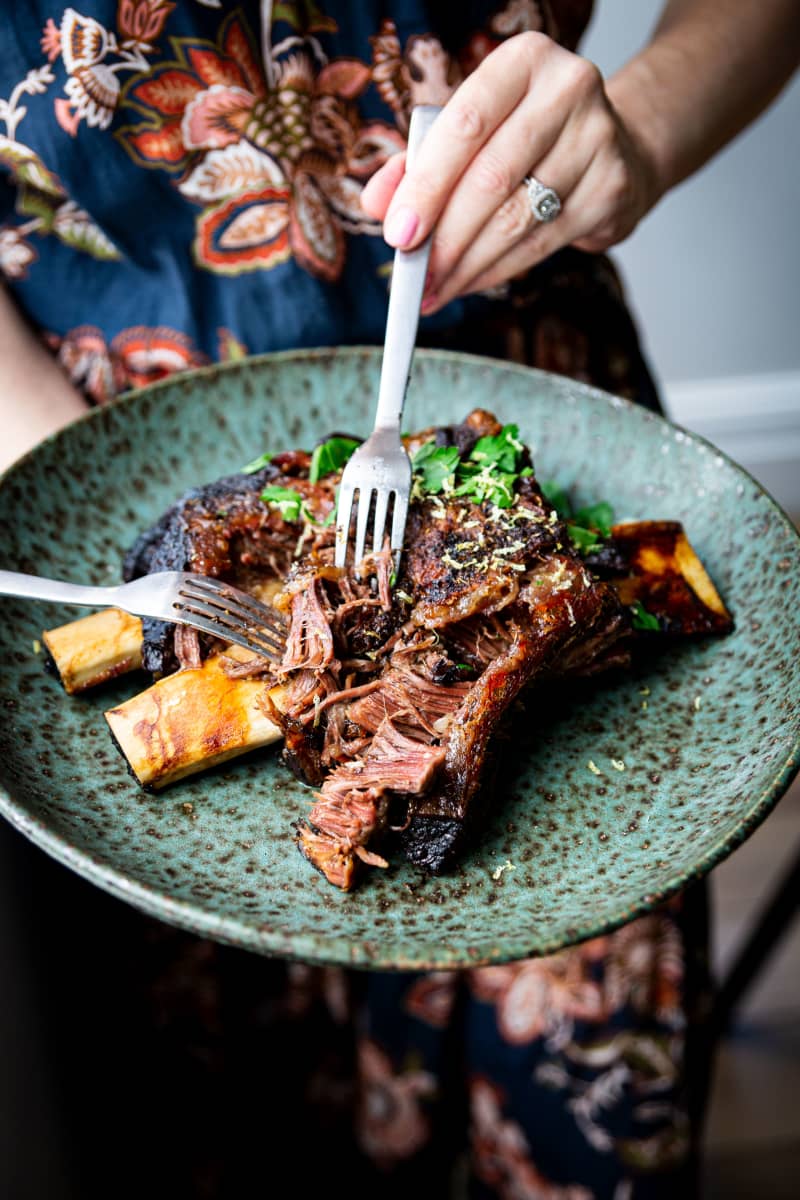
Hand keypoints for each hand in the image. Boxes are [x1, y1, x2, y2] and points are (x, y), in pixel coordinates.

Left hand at [360, 32, 661, 313]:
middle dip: (444, 238)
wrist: (614, 147)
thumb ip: (417, 161)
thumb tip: (377, 206)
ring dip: (467, 265)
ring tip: (434, 290)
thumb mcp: (470, 130)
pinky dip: (497, 271)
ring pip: (516, 219)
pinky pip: (542, 243)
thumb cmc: (522, 135)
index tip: (398, 234)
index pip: (465, 125)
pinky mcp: (611, 188)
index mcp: (524, 60)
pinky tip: (469, 283)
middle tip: (414, 277)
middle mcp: (567, 89)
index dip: (427, 185)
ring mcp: (597, 140)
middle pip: (491, 179)